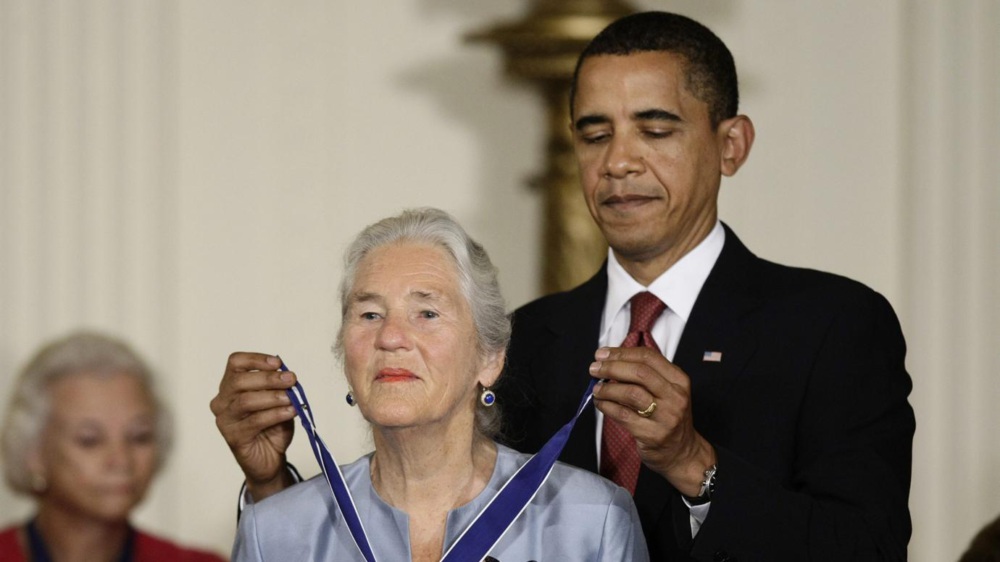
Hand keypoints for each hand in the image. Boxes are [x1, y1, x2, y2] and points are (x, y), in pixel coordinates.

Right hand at [210, 352, 297, 500]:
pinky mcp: (233, 437)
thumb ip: (280, 387)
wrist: (270, 458)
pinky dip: (275, 414)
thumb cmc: (272, 425)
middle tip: (291, 379)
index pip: (235, 363)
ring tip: (291, 398)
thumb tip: (287, 375)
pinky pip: (254, 422)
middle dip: (268, 378)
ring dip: (272, 397)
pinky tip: (290, 412)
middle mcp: (222, 401)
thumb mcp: (279, 400)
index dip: (256, 359)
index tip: (278, 363)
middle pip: (239, 381)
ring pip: (245, 401)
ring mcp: (225, 420)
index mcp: (230, 386)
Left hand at [590, 346, 715, 496]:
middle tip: (594, 369)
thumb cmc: (669, 417)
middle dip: (612, 367)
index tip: (602, 354)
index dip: (622, 353)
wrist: (683, 453)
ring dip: (607, 388)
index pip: (648, 357)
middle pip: (639, 373)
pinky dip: (607, 406)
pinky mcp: (652, 435)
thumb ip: (646, 376)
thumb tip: (610, 360)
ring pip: (631, 393)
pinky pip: (623, 415)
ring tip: (596, 388)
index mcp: (679, 381)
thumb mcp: (667, 392)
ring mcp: (666, 417)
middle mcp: (675, 397)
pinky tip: (600, 403)